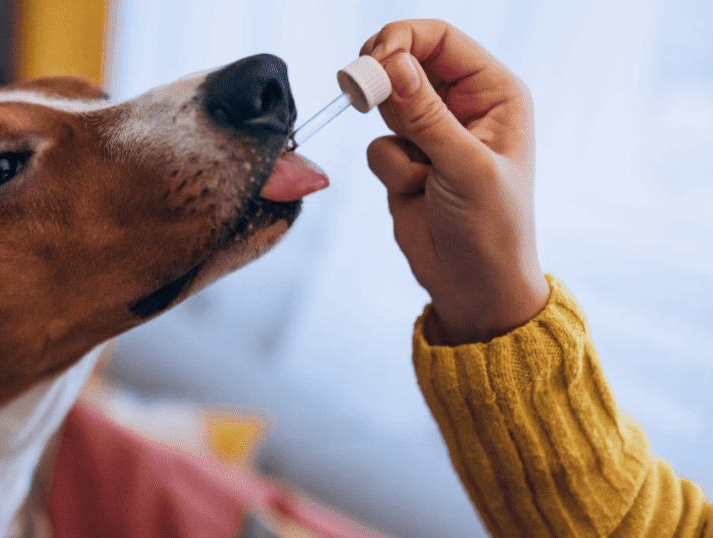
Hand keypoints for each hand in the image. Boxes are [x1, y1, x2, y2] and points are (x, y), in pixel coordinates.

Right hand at [363, 20, 548, 344]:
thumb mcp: (464, 168)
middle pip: (405, 60)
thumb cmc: (492, 229)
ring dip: (394, 139)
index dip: (401, 40)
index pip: (441, 39)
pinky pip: (377, 143)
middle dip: (383, 83)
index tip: (370, 61)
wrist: (474, 286)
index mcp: (495, 92)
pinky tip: (417, 192)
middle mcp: (464, 104)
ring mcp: (432, 132)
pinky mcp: (405, 159)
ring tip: (421, 173)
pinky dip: (388, 168)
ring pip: (385, 104)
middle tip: (360, 94)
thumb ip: (425, 114)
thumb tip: (391, 64)